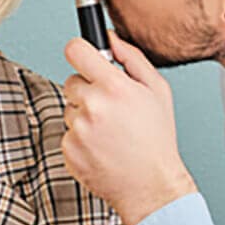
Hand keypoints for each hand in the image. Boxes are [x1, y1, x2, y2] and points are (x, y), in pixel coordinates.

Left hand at [62, 30, 195, 224]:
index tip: (84, 58)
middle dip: (88, 90)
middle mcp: (92, 106)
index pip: (75, 50)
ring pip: (69, 109)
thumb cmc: (157, 139)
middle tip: (111, 108)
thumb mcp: (157, 91)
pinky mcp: (68, 149)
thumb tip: (110, 38)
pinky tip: (102, 147)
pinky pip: (67, 133)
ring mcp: (77, 129)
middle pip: (71, 81)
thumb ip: (132, 58)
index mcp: (114, 87)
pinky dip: (80, 139)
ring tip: (110, 132)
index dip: (80, 52)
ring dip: (84, 116)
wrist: (151, 186)